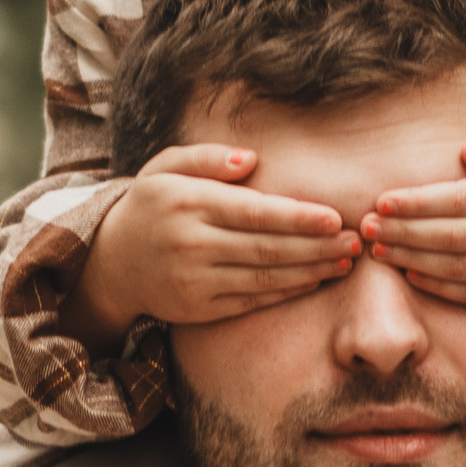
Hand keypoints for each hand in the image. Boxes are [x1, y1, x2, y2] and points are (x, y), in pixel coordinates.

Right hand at [69, 147, 354, 351]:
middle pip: (267, 248)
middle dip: (317, 247)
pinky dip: (286, 292)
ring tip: (345, 262)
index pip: (254, 212)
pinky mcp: (198, 309)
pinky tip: (314, 279)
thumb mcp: (166, 168)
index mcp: (187, 203)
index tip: (336, 217)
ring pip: (265, 277)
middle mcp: (190, 243)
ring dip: (310, 271)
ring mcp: (194, 280)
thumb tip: (251, 159)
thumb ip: (206, 157)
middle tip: (355, 242)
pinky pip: (251, 301)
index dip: (298, 218)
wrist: (110, 263)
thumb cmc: (151, 206)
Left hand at [360, 138, 465, 318]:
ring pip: (457, 268)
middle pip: (452, 235)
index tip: (382, 201)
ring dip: (412, 259)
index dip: (419, 202)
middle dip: (404, 232)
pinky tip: (411, 274)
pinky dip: (439, 287)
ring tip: (379, 249)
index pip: (463, 199)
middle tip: (365, 227)